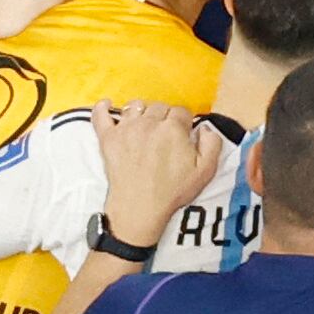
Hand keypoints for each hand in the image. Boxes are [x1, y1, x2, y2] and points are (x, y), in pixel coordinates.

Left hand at [95, 100, 221, 245]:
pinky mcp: (108, 138)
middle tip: (165, 135)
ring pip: (136, 106)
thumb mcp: (205, 171)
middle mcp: (149, 123)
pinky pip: (101, 115)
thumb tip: (205, 127)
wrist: (139, 208)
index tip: (184, 133)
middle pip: (159, 106)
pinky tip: (108, 105)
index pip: (182, 111)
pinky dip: (102, 108)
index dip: (184, 122)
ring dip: (142, 112)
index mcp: (173, 129)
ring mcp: (126, 129)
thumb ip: (212, 144)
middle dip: (165, 117)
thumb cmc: (171, 192)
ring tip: (145, 125)